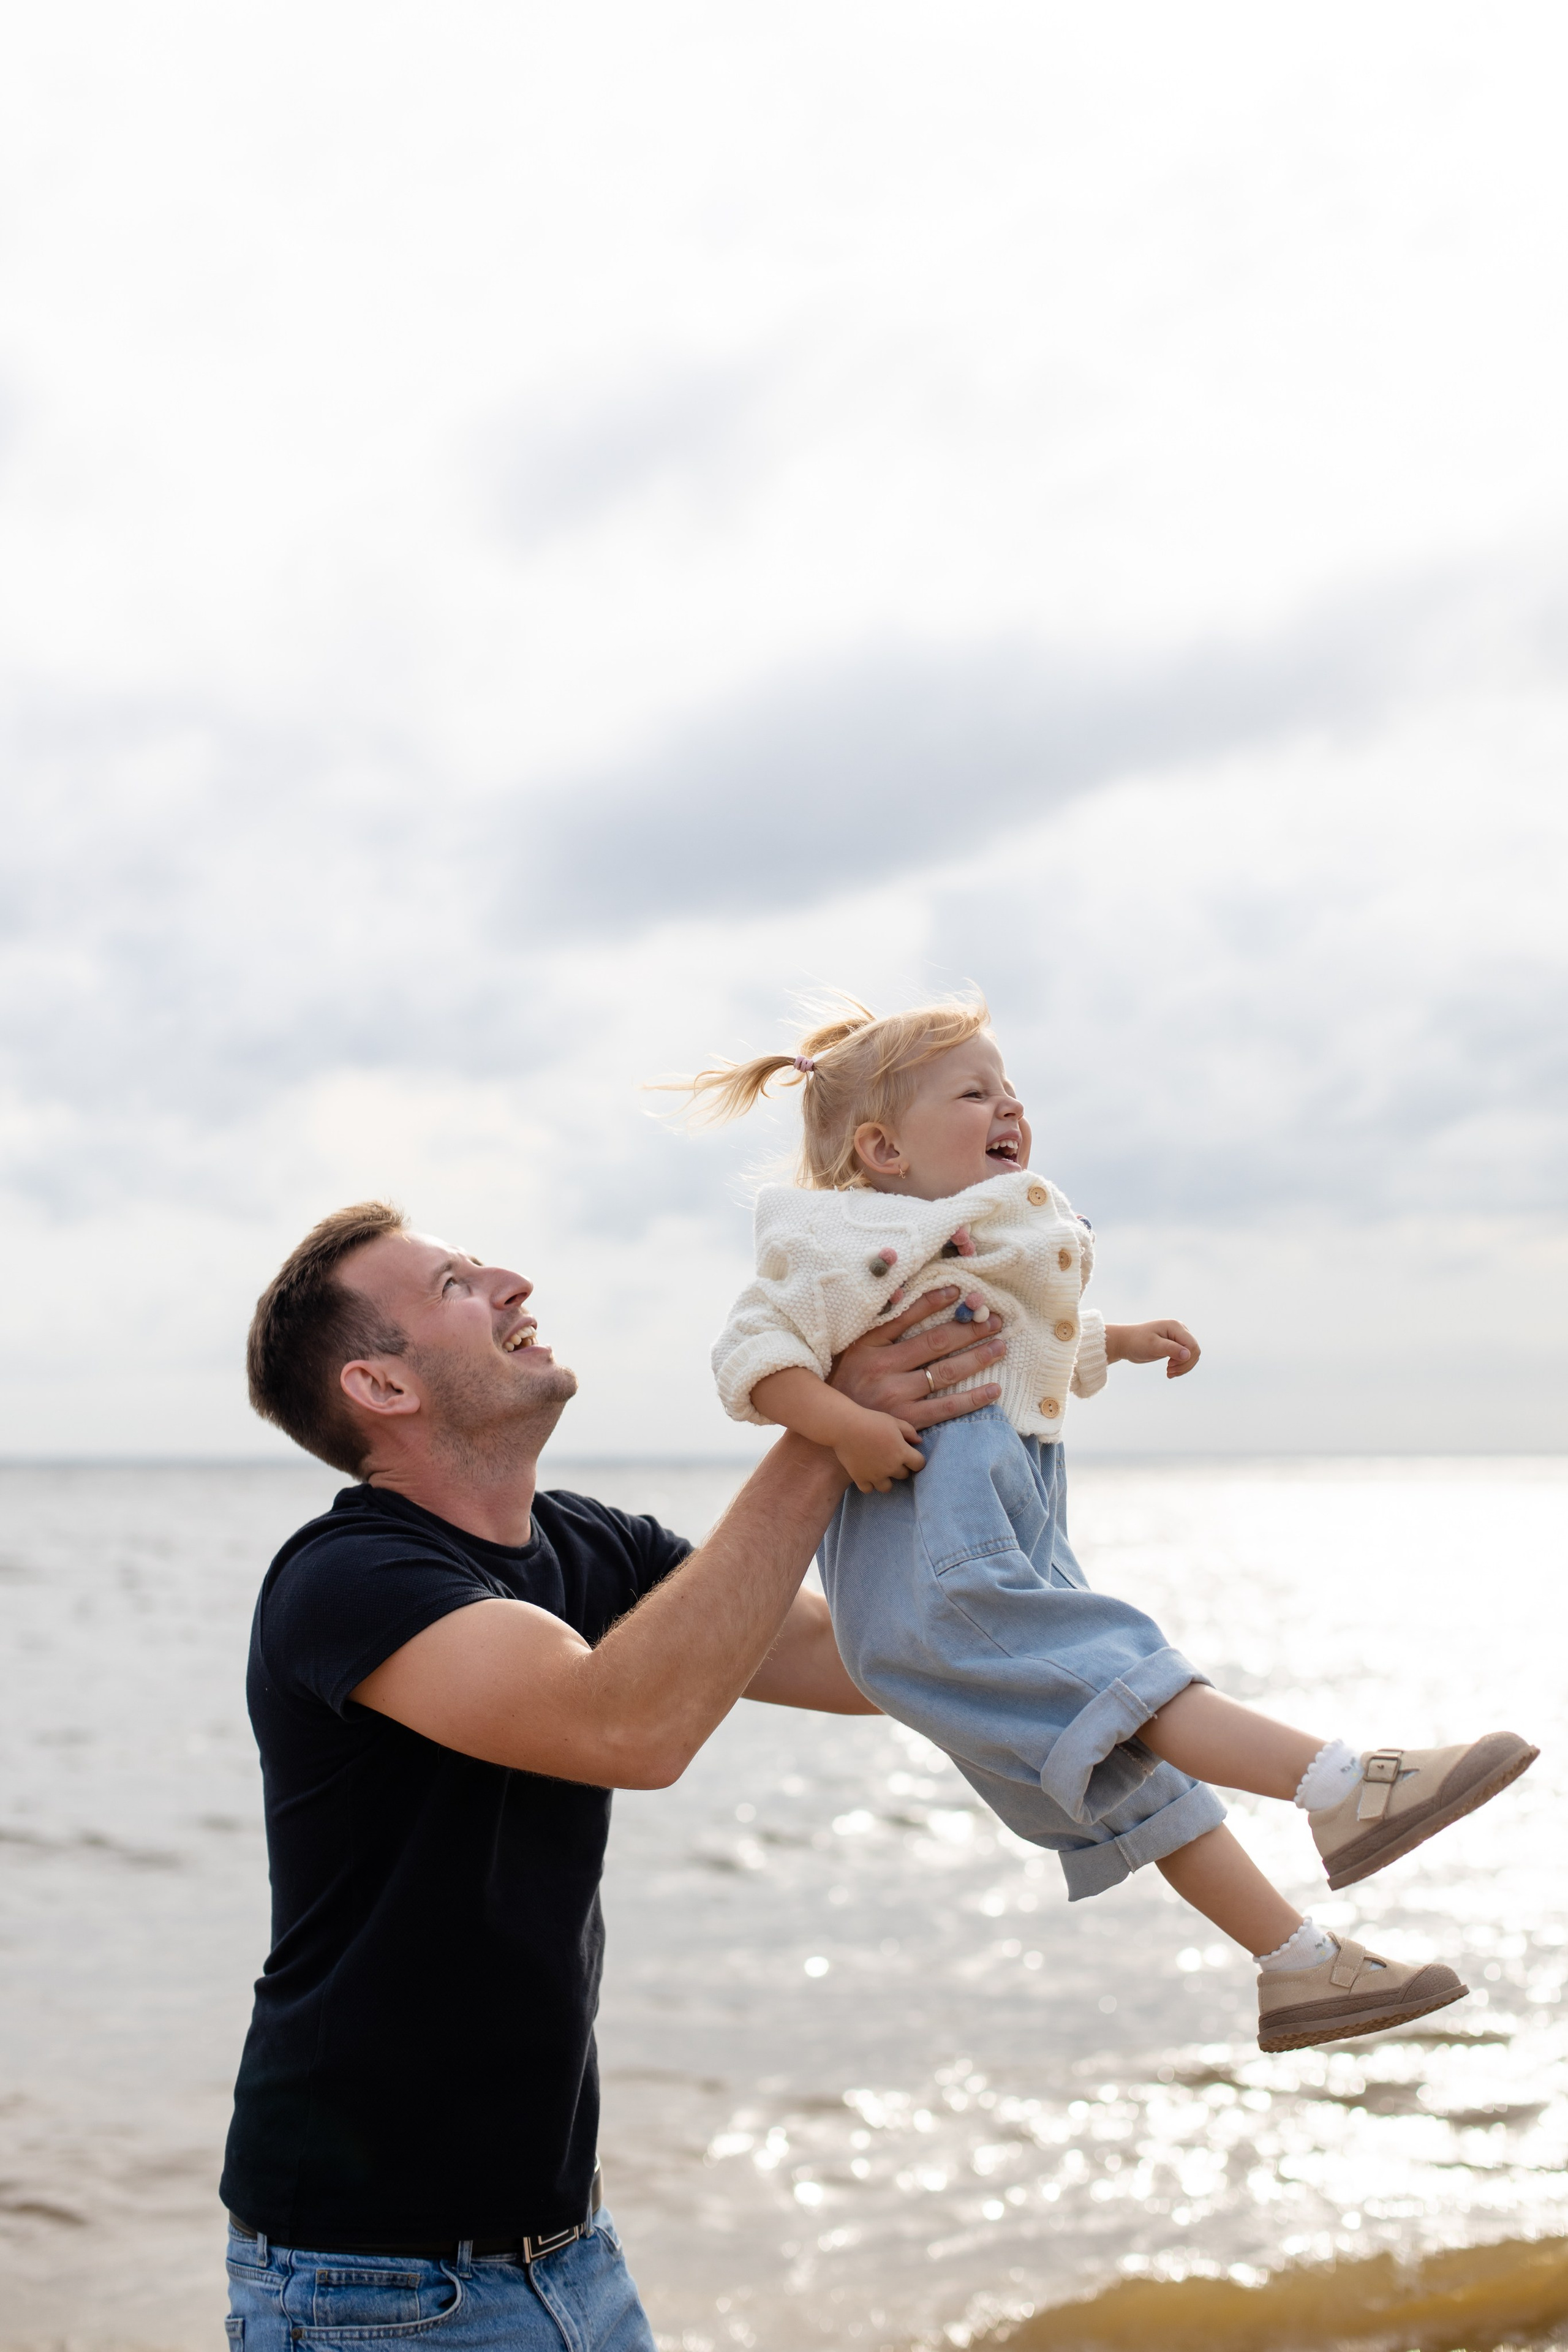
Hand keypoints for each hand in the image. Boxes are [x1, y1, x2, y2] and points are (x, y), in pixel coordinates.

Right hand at [830, 1285, 1005, 1427]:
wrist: (835, 1431)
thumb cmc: (845, 1387)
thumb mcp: (852, 1352)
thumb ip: (876, 1326)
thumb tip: (902, 1292)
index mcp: (868, 1346)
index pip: (906, 1316)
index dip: (934, 1301)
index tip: (958, 1291)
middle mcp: (883, 1368)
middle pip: (935, 1342)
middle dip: (968, 1329)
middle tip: (994, 1320)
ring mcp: (897, 1396)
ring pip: (946, 1372)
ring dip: (977, 1357)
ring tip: (999, 1346)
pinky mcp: (908, 1421)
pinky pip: (947, 1408)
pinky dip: (973, 1398)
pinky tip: (993, 1389)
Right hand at [836, 1410, 926, 1493]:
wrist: (845, 1426)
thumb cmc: (871, 1420)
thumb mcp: (894, 1421)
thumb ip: (909, 1431)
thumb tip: (919, 1441)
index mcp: (902, 1452)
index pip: (919, 1464)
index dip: (916, 1460)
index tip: (910, 1455)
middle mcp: (891, 1467)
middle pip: (904, 1475)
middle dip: (900, 1467)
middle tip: (891, 1457)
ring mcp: (875, 1475)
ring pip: (887, 1487)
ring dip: (886, 1479)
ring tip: (880, 1469)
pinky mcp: (860, 1478)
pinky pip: (868, 1489)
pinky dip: (869, 1484)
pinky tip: (867, 1474)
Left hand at [1105, 1319, 1200, 1378]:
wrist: (1125, 1342)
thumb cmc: (1136, 1342)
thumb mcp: (1153, 1346)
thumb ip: (1171, 1349)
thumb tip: (1188, 1355)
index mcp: (1176, 1327)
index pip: (1192, 1345)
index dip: (1186, 1359)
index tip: (1170, 1366)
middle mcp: (1180, 1330)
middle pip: (1194, 1351)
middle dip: (1184, 1365)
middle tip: (1169, 1371)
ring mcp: (1178, 1338)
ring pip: (1191, 1356)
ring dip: (1182, 1367)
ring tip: (1169, 1373)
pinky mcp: (1175, 1346)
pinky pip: (1185, 1358)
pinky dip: (1180, 1367)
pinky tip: (1170, 1372)